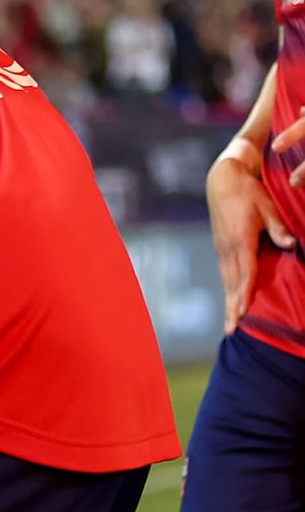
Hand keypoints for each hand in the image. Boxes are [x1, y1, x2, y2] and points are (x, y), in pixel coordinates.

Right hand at [208, 130, 298, 334]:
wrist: (223, 181)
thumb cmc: (250, 192)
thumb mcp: (268, 206)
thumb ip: (278, 227)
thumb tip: (290, 245)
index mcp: (240, 240)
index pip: (245, 272)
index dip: (246, 293)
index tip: (244, 312)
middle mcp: (227, 249)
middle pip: (232, 284)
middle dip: (232, 308)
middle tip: (231, 331)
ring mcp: (221, 250)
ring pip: (227, 282)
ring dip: (229, 303)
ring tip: (230, 324)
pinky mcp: (221, 249)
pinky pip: (226, 274)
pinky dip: (229, 290)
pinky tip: (232, 301)